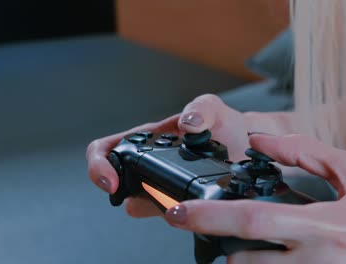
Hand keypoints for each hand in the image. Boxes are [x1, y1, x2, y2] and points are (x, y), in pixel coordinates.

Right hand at [86, 94, 248, 216]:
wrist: (245, 147)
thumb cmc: (224, 125)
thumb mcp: (213, 108)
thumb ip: (202, 109)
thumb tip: (188, 124)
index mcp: (148, 138)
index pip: (108, 148)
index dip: (100, 163)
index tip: (111, 179)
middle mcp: (150, 162)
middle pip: (114, 177)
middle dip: (113, 186)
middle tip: (125, 194)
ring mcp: (162, 184)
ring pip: (137, 201)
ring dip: (144, 204)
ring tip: (167, 199)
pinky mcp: (178, 202)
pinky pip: (165, 213)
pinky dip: (169, 213)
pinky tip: (187, 207)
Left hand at [163, 134, 345, 262]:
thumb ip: (305, 153)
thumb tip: (261, 141)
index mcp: (327, 225)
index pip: (253, 221)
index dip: (209, 216)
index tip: (179, 212)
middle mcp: (319, 261)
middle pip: (245, 260)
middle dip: (216, 246)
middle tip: (203, 232)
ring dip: (240, 261)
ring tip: (239, 244)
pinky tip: (271, 254)